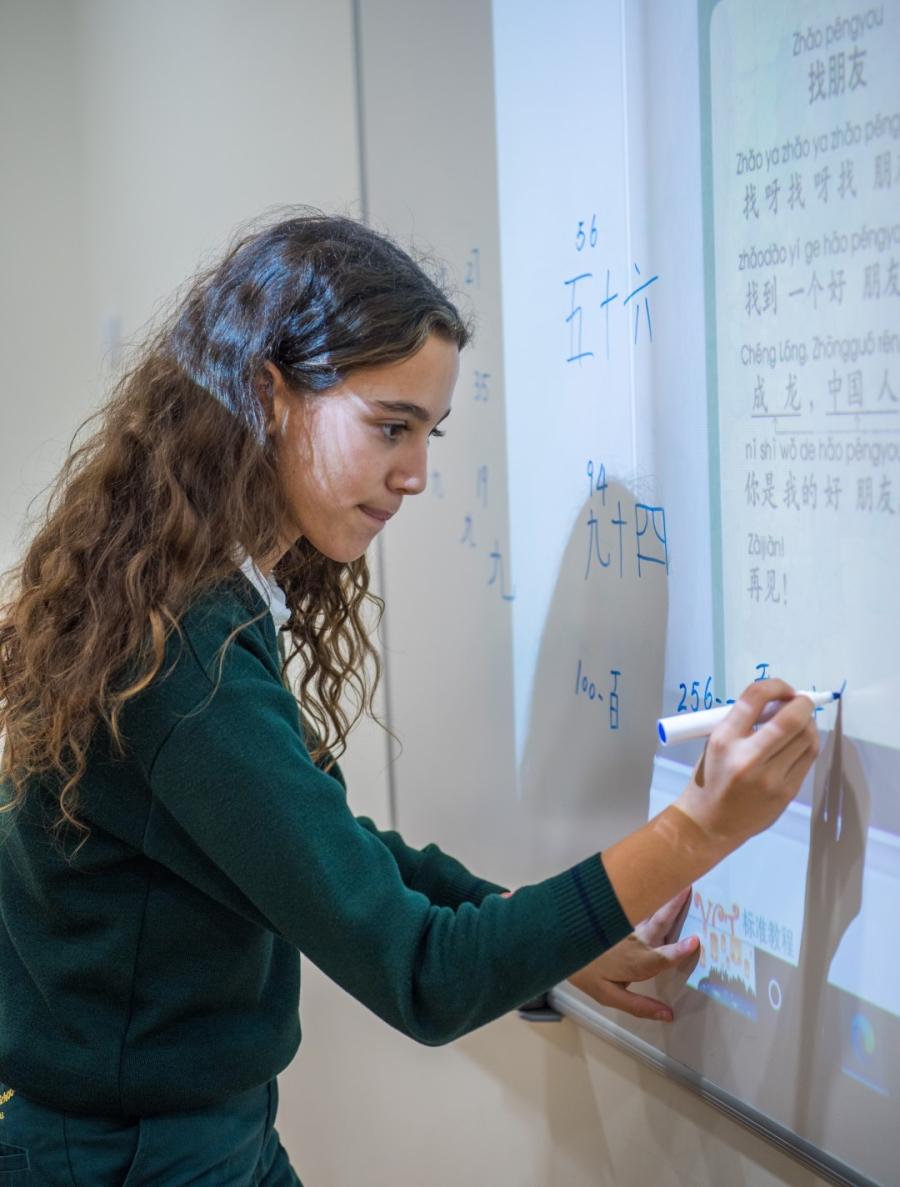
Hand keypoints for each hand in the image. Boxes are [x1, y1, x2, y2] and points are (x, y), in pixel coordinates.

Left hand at [567, 888, 698, 1020]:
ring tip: (673, 879)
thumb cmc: (584, 972)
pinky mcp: (613, 909)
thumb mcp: (609, 996)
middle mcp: (633, 939)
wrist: (554, 942)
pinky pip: (631, 899)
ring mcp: (623, 922)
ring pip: (647, 906)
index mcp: (636, 962)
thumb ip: (640, 1006)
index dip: (680, 951)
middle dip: (675, 905)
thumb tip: (669, 1015)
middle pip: (660, 922)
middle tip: (688, 886)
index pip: (664, 958)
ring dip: (661, 893)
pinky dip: (641, 890)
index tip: (696, 939)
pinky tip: (646, 880)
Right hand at [675, 679, 818, 855]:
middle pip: (790, 719)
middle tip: (800, 700)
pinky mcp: (786, 792)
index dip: (775, 685)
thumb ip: (743, 723)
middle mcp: (747, 757)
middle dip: (802, 703)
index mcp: (724, 740)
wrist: (710, 823)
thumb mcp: (715, 743)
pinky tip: (801, 740)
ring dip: (809, 722)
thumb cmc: (711, 778)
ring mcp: (770, 778)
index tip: (782, 689)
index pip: (755, 697)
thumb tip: (778, 703)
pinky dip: (809, 741)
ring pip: (807, 738)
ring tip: (801, 721)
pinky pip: (808, 758)